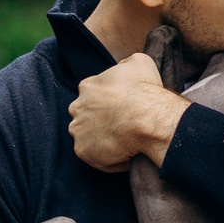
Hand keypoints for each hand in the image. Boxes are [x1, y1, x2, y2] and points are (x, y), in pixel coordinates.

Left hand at [70, 53, 187, 171]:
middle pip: (85, 116)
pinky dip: (112, 160)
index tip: (122, 108)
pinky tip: (128, 155)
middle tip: (123, 126)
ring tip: (126, 143)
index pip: (92, 94)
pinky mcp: (83, 151)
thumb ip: (125, 64)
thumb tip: (124, 67)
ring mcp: (78, 130)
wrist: (146, 118)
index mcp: (88, 86)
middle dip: (100, 121)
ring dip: (104, 141)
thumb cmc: (144, 90)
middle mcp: (77, 108)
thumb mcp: (140, 62)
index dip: (108, 102)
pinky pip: (97, 159)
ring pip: (89, 138)